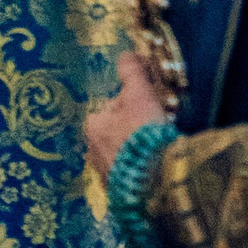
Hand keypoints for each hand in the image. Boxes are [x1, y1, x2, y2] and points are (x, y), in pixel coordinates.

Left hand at [85, 53, 170, 182]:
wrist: (155, 179)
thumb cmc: (144, 132)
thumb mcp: (139, 93)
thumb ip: (131, 71)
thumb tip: (127, 53)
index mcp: (92, 125)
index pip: (110, 109)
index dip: (132, 107)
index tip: (148, 113)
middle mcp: (91, 150)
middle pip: (115, 133)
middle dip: (133, 132)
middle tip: (155, 133)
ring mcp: (103, 174)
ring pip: (121, 156)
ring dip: (136, 154)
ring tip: (156, 154)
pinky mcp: (117, 194)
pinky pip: (128, 177)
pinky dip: (139, 173)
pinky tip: (154, 172)